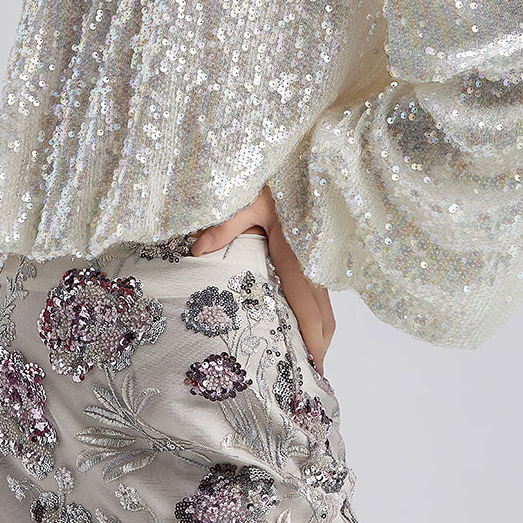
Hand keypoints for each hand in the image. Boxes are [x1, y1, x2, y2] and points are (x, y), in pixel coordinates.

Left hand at [190, 184, 336, 372]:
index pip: (310, 307)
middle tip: (311, 373)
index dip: (315, 340)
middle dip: (321, 343)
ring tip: (307, 353)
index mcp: (298, 254)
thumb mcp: (245, 198)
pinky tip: (300, 316)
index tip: (315, 367)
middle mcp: (314, 258)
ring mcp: (318, 252)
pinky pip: (319, 284)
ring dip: (319, 327)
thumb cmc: (274, 173)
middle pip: (326, 311)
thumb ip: (225, 226)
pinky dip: (316, 307)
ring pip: (325, 299)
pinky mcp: (315, 245)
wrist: (302, 149)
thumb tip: (197, 250)